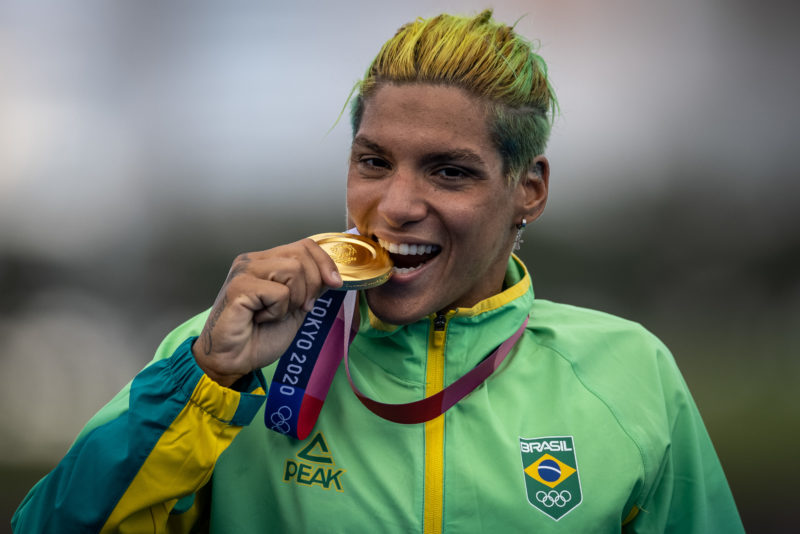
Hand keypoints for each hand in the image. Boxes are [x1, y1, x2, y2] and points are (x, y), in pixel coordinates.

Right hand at [192, 239, 341, 386]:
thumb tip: (332, 274)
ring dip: (294, 299)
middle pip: (302, 254)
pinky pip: (279, 292)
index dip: (325, 262)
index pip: (304, 245)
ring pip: (294, 270)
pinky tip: (260, 318)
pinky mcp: (238, 287)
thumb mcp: (295, 308)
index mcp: (266, 262)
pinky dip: (277, 311)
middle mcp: (253, 261)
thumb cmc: (260, 337)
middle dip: (312, 285)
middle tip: (298, 308)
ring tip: (274, 314)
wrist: (233, 361)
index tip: (335, 284)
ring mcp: (244, 271)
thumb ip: (310, 288)